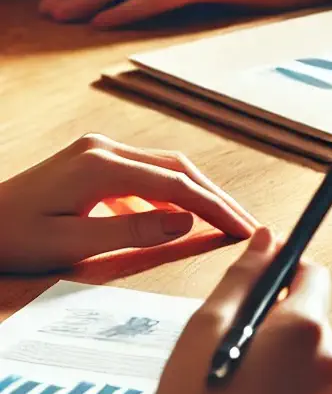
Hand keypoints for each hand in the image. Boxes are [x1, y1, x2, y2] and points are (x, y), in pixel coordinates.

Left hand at [0, 134, 255, 271]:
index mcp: (100, 166)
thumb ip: (132, 232)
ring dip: (197, 193)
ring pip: (166, 167)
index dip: (215, 207)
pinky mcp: (94, 160)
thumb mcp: (69, 245)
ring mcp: (99, 150)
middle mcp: (104, 148)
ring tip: (223, 220)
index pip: (176, 185)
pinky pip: (146, 174)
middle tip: (246, 224)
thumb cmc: (11, 239)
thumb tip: (186, 222)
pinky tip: (177, 219)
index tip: (243, 229)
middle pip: (179, 167)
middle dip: (216, 196)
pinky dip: (170, 194)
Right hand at [149, 228, 331, 393]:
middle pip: (313, 318)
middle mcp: (330, 361)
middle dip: (281, 322)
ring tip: (242, 383)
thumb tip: (267, 239)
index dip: (286, 272)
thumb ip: (245, 275)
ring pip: (312, 358)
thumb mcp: (207, 326)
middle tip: (238, 345)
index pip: (313, 273)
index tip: (263, 282)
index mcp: (304, 328)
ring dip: (286, 360)